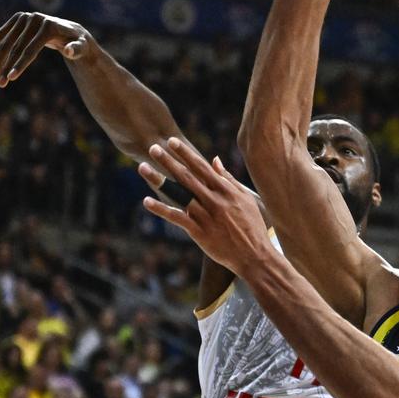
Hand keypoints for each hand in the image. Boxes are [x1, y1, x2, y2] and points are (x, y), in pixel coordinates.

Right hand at [0, 12, 90, 86]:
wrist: (71, 30)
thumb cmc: (77, 43)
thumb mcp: (82, 47)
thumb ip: (77, 49)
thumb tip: (69, 51)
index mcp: (48, 26)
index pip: (31, 49)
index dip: (21, 64)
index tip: (11, 78)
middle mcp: (34, 19)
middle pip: (16, 47)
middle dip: (6, 67)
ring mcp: (25, 17)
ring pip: (7, 43)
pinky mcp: (18, 18)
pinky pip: (2, 33)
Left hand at [139, 138, 272, 274]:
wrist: (254, 255)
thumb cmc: (253, 226)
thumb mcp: (246, 198)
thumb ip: (228, 178)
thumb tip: (215, 160)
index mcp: (226, 190)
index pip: (202, 167)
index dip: (186, 154)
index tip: (172, 142)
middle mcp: (214, 200)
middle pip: (187, 176)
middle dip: (168, 161)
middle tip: (153, 148)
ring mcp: (206, 216)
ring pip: (178, 194)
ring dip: (159, 179)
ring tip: (143, 167)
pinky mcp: (199, 232)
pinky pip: (177, 218)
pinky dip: (161, 209)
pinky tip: (146, 201)